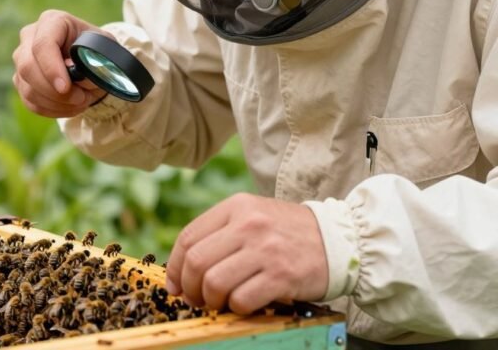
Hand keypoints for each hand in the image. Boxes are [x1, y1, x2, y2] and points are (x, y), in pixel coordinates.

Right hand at [12, 10, 109, 117]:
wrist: (90, 61)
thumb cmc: (97, 52)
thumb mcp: (105, 53)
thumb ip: (95, 64)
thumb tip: (80, 80)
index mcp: (53, 21)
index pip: (43, 44)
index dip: (51, 68)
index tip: (66, 88)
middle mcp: (30, 36)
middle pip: (27, 67)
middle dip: (54, 91)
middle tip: (80, 99)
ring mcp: (21, 58)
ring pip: (28, 88)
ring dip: (56, 103)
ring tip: (81, 101)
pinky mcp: (20, 79)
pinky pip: (29, 101)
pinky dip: (51, 110)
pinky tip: (69, 106)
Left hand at [164, 193, 327, 313]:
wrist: (341, 239)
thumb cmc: (288, 233)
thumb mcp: (253, 216)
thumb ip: (219, 234)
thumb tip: (181, 271)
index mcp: (236, 206)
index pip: (188, 238)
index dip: (174, 267)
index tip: (175, 285)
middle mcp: (248, 224)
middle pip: (196, 262)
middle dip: (190, 288)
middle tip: (197, 299)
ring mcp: (265, 250)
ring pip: (215, 283)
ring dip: (212, 301)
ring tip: (220, 303)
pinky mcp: (282, 275)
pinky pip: (242, 299)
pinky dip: (237, 308)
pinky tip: (244, 304)